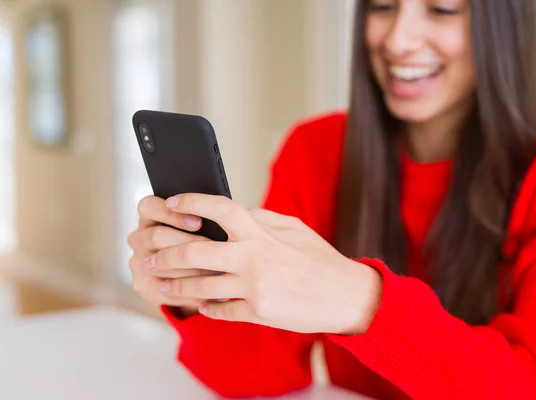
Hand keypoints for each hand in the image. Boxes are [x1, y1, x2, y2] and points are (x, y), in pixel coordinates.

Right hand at [127, 195, 218, 312]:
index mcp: (150, 216)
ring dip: (192, 271)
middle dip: (188, 244)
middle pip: (156, 236)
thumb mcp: (203, 225)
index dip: (172, 214)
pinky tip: (212, 293)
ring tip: (220, 274)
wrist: (192, 273)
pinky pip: (165, 290)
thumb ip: (207, 218)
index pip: (149, 207)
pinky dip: (190, 292)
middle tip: (215, 252)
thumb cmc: (201, 239)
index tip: (198, 222)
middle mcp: (139, 237)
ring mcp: (138, 262)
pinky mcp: (143, 285)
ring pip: (162, 265)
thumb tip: (227, 220)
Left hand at [150, 193, 382, 334]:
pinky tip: (200, 305)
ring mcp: (253, 286)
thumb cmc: (319, 259)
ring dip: (176, 285)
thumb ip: (262, 218)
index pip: (218, 208)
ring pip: (200, 285)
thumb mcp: (294, 228)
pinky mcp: (257, 312)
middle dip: (165, 254)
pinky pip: (220, 310)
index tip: (172, 203)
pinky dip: (207, 308)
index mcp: (260, 232)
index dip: (191, 202)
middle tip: (149, 256)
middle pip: (194, 251)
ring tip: (162, 284)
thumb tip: (237, 212)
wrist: (345, 295)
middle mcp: (252, 257)